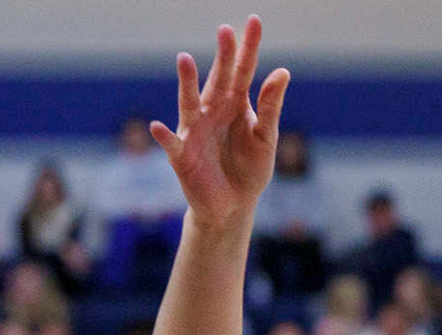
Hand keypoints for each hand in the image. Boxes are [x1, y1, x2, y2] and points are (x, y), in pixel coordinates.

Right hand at [151, 16, 290, 228]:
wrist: (233, 207)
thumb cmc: (250, 169)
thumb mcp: (265, 137)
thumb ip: (270, 106)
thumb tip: (282, 71)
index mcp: (235, 103)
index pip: (243, 69)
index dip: (248, 46)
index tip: (254, 21)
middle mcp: (212, 110)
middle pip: (218, 79)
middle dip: (222, 56)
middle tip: (225, 30)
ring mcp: (195, 130)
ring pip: (190, 102)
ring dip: (187, 83)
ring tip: (185, 60)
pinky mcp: (182, 156)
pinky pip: (172, 144)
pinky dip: (165, 136)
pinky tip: (159, 127)